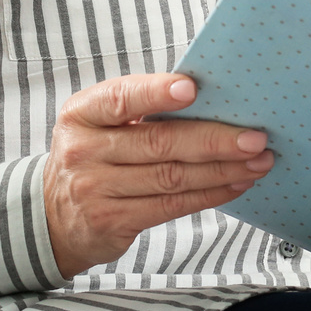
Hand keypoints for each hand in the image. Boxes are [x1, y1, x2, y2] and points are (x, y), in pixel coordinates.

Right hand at [43, 73, 273, 276]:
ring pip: (172, 177)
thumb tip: (210, 96)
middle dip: (214, 139)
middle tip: (255, 136)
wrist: (52, 216)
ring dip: (223, 169)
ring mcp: (97, 190)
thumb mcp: (97, 123)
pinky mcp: (114, 222)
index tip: (193, 89)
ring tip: (258, 161)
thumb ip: (139, 107)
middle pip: (159, 143)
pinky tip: (236, 183)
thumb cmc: (92, 155)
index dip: (156, 93)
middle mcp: (84, 151)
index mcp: (81, 113)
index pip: (119, 99)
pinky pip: (171, 205)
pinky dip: (210, 194)